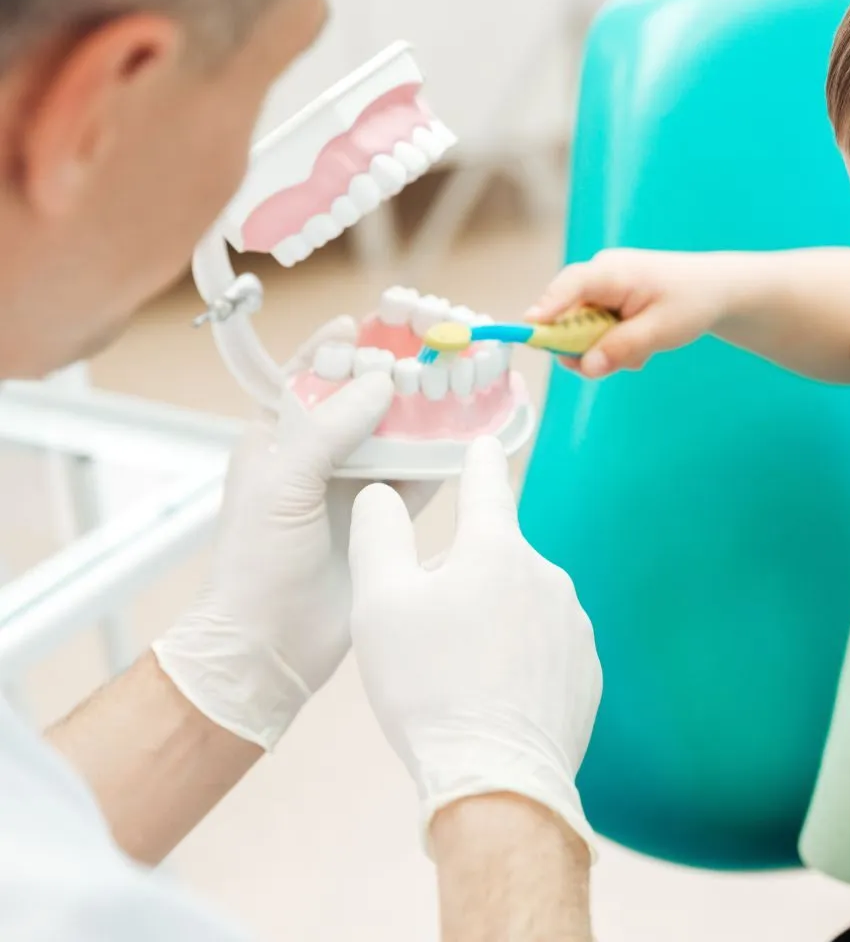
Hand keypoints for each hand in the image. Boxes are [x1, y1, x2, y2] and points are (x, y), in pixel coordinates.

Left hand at [152, 319, 437, 750]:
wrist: (270, 646)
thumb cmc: (257, 560)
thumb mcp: (282, 482)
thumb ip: (329, 427)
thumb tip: (380, 379)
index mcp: (278, 436)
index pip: (310, 374)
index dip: (341, 346)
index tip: (374, 323)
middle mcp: (318, 454)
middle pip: (362, 398)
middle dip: (397, 372)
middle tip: (435, 346)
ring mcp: (355, 484)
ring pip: (397, 433)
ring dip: (427, 409)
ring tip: (463, 378)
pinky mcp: (386, 515)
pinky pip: (421, 474)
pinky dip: (444, 454)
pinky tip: (472, 432)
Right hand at [348, 437, 602, 857]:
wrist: (497, 783)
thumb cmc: (430, 688)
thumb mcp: (380, 604)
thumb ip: (379, 534)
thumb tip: (383, 496)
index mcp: (496, 551)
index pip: (486, 485)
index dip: (478, 460)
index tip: (484, 443)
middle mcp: (546, 575)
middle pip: (493, 558)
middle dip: (462, 579)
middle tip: (427, 637)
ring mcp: (574, 624)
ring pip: (518, 604)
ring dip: (490, 622)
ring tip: (460, 677)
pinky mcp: (586, 669)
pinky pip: (543, 647)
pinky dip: (518, 660)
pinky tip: (494, 697)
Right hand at [525, 247, 735, 377]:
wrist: (717, 289)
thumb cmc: (692, 301)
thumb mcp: (660, 330)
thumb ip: (620, 348)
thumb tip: (586, 366)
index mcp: (612, 272)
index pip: (569, 286)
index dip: (547, 308)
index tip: (529, 329)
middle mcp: (599, 276)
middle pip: (565, 314)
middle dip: (581, 346)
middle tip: (604, 366)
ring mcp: (601, 288)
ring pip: (578, 328)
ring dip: (601, 349)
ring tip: (637, 354)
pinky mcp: (606, 301)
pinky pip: (592, 329)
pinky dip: (609, 345)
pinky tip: (637, 347)